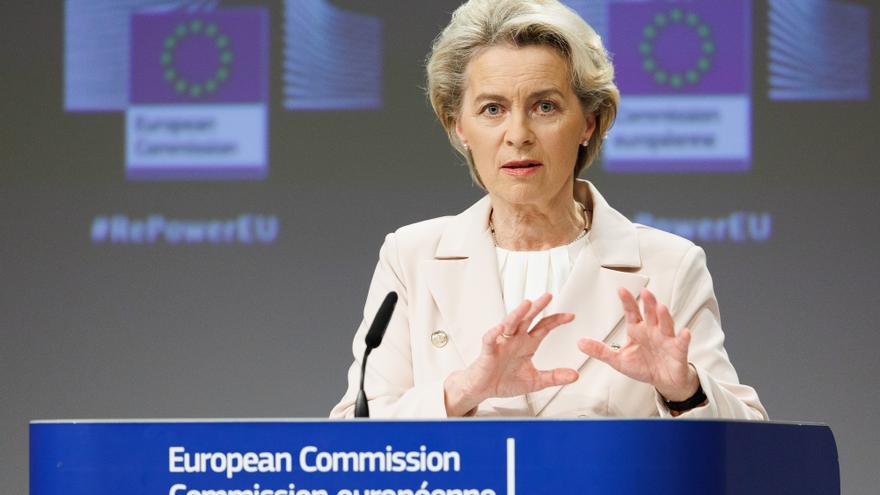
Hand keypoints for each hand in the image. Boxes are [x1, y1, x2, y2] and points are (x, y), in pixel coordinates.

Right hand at [444, 293, 578, 416]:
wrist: (482, 389)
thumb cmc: (503, 381)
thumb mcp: (535, 381)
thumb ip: (554, 377)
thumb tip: (574, 375)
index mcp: (527, 344)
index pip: (543, 327)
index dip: (556, 320)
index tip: (570, 316)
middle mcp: (514, 340)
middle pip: (527, 319)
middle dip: (538, 307)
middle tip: (548, 296)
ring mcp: (501, 344)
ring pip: (510, 324)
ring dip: (518, 313)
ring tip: (527, 304)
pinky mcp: (488, 352)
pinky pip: (490, 340)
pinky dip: (494, 333)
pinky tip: (500, 328)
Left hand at [578, 288, 698, 401]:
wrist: (664, 381)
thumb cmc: (643, 366)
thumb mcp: (618, 360)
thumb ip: (600, 351)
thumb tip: (580, 343)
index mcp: (637, 330)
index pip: (632, 312)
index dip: (627, 302)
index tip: (621, 290)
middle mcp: (652, 330)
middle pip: (650, 314)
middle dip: (648, 303)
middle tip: (644, 292)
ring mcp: (666, 339)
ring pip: (666, 324)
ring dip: (664, 316)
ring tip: (661, 307)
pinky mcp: (678, 351)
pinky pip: (681, 343)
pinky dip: (684, 338)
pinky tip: (685, 332)